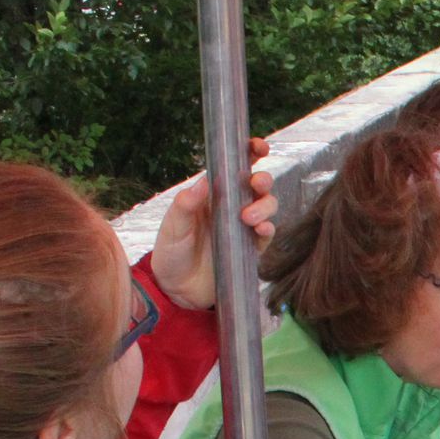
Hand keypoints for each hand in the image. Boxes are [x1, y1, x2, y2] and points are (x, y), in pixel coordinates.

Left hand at [148, 137, 276, 310]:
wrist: (177, 291)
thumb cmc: (171, 253)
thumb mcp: (172, 228)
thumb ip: (185, 206)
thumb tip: (201, 183)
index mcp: (212, 193)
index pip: (235, 166)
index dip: (250, 153)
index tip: (258, 147)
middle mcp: (231, 206)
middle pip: (257, 185)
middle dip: (262, 180)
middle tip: (255, 184)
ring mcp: (243, 227)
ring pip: (267, 206)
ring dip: (265, 206)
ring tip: (248, 217)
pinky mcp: (251, 248)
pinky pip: (267, 234)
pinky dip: (268, 228)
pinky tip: (260, 229)